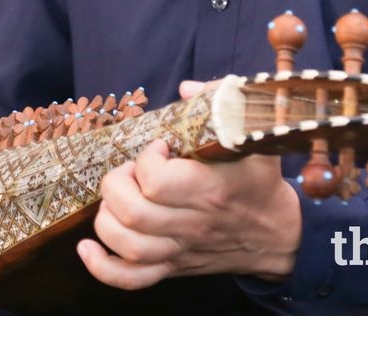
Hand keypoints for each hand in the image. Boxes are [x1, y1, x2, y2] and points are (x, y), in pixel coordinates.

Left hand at [76, 80, 301, 290]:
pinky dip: (103, 267)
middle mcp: (192, 225)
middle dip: (118, 184)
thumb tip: (187, 88)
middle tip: (132, 171)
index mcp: (211, 191)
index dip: (146, 160)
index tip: (158, 148)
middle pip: (133, 214)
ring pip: (127, 245)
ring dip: (108, 218)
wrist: (279, 235)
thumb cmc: (260, 181)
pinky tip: (88, 247)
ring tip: (119, 197)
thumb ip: (224, 103)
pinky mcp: (173, 267)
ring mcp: (180, 250)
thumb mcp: (256, 137)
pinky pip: (132, 279)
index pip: (157, 183)